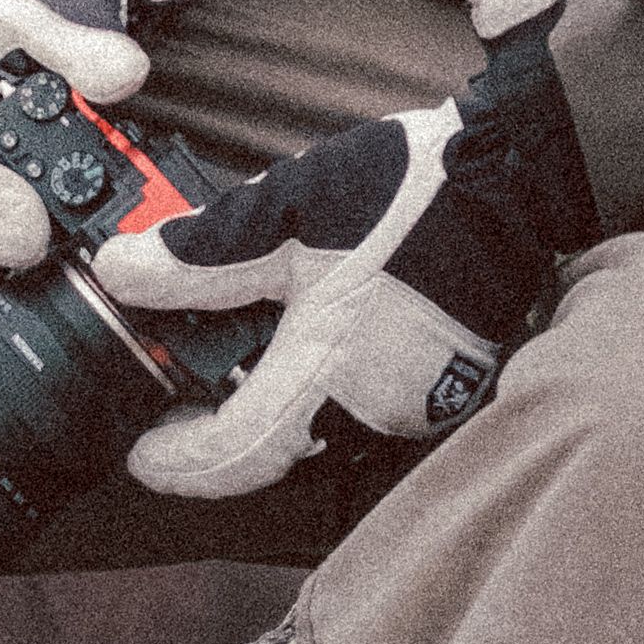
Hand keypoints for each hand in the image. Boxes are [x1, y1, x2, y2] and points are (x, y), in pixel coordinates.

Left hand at [100, 29, 593, 499]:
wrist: (516, 179)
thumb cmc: (416, 193)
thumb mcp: (291, 208)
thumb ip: (203, 252)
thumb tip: (127, 273)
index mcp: (332, 366)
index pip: (238, 452)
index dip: (179, 464)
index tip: (142, 453)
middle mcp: (375, 404)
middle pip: (275, 447)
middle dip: (222, 430)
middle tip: (181, 394)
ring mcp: (413, 402)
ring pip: (319, 429)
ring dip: (271, 404)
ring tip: (242, 351)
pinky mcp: (438, 388)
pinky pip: (361, 408)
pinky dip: (321, 386)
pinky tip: (308, 335)